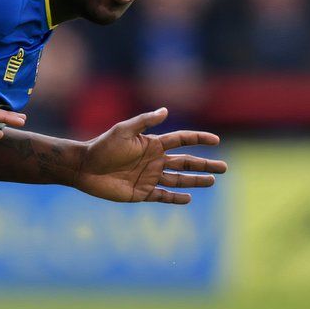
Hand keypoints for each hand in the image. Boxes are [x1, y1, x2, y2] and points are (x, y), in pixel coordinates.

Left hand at [74, 107, 225, 204]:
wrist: (84, 168)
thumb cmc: (102, 146)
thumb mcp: (123, 130)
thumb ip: (145, 121)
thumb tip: (166, 110)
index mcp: (153, 144)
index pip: (182, 140)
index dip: (199, 139)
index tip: (216, 140)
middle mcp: (155, 161)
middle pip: (186, 162)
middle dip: (205, 164)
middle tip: (224, 168)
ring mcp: (150, 177)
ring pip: (179, 179)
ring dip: (196, 180)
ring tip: (212, 181)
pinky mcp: (142, 193)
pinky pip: (163, 196)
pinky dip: (176, 198)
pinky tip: (188, 198)